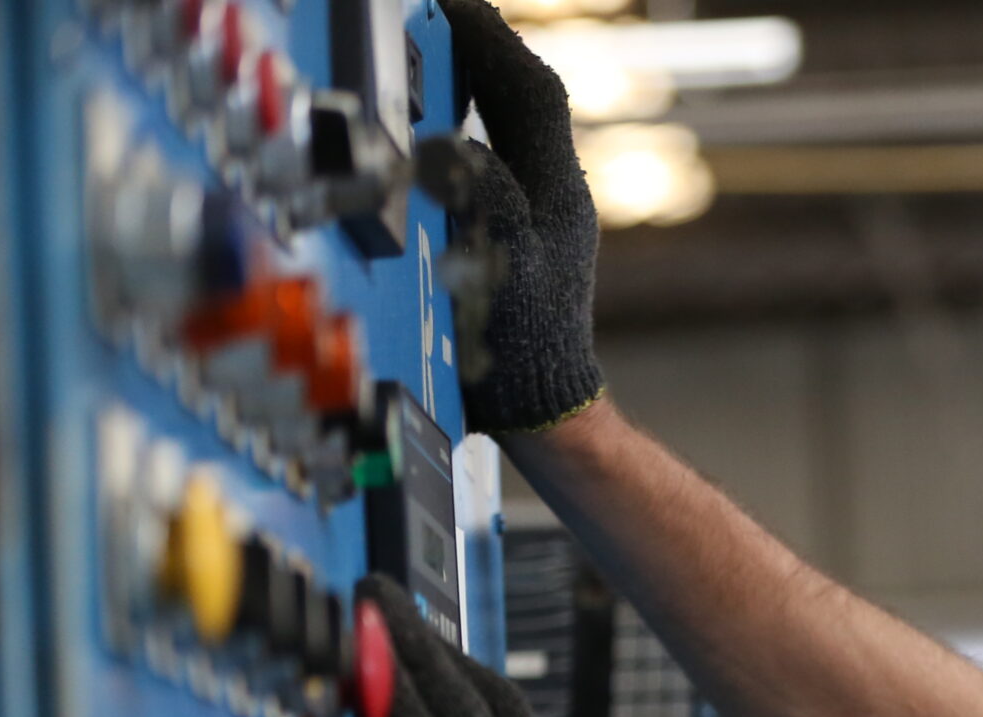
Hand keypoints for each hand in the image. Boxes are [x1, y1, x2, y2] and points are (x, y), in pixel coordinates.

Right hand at [441, 0, 604, 433]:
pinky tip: (430, 127)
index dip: (487, 37)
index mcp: (554, 190)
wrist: (541, 409)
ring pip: (510, 127)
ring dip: (472, 84)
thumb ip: (481, 199)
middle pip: (522, 96)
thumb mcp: (498, 266)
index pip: (528, 87)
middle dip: (479, 48)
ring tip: (428, 51)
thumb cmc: (524, 349)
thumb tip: (451, 142)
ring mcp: (540, 216)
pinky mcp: (519, 238)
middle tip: (432, 14)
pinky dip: (463, 128)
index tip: (445, 2)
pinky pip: (493, 160)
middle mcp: (554, 194)